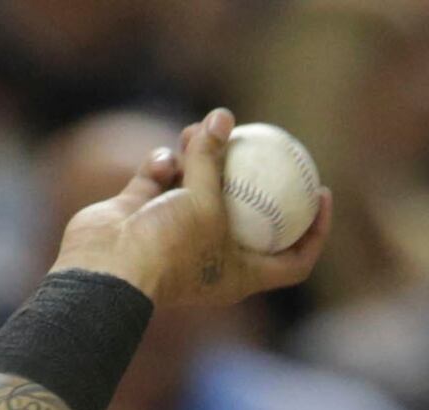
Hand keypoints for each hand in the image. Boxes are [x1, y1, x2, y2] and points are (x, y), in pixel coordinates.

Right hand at [53, 110, 332, 308]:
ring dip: (198, 157)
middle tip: (257, 140)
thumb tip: (222, 117)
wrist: (106, 272)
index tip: (321, 192)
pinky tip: (163, 159)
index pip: (294, 260)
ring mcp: (177, 235)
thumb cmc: (167, 249)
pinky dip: (162, 167)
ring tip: (196, 131)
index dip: (315, 232)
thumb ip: (213, 159)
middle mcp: (212, 256)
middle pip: (244, 212)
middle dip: (248, 174)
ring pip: (197, 187)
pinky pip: (161, 182)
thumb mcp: (203, 202)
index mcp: (242, 274)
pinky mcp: (144, 216)